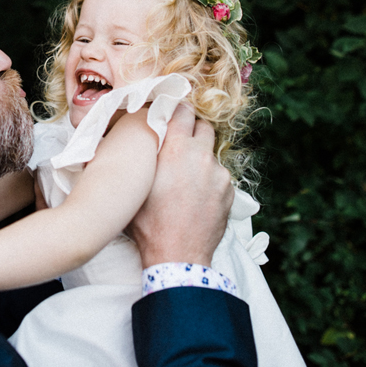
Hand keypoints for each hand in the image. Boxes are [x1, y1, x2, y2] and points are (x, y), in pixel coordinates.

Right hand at [129, 104, 231, 268]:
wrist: (178, 256)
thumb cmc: (149, 224)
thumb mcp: (136, 185)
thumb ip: (141, 156)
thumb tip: (138, 136)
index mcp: (176, 150)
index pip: (182, 111)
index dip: (176, 110)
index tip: (170, 115)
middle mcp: (201, 157)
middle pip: (203, 126)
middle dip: (192, 131)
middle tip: (178, 144)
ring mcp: (219, 175)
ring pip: (211, 154)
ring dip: (200, 158)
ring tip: (186, 178)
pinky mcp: (230, 191)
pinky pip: (219, 176)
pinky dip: (209, 180)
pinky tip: (196, 196)